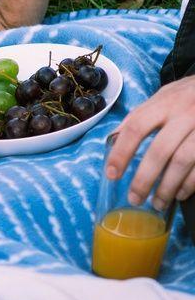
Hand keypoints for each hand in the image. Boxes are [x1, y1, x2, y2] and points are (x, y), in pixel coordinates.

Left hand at [107, 76, 194, 208]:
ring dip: (167, 187)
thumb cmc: (188, 96)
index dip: (121, 152)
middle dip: (144, 178)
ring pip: (182, 162)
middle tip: (135, 198)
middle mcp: (185, 115)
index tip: (112, 174)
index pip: (135, 128)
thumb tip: (114, 139)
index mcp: (165, 103)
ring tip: (157, 203)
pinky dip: (189, 184)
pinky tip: (179, 194)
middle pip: (160, 151)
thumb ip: (140, 116)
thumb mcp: (163, 96)